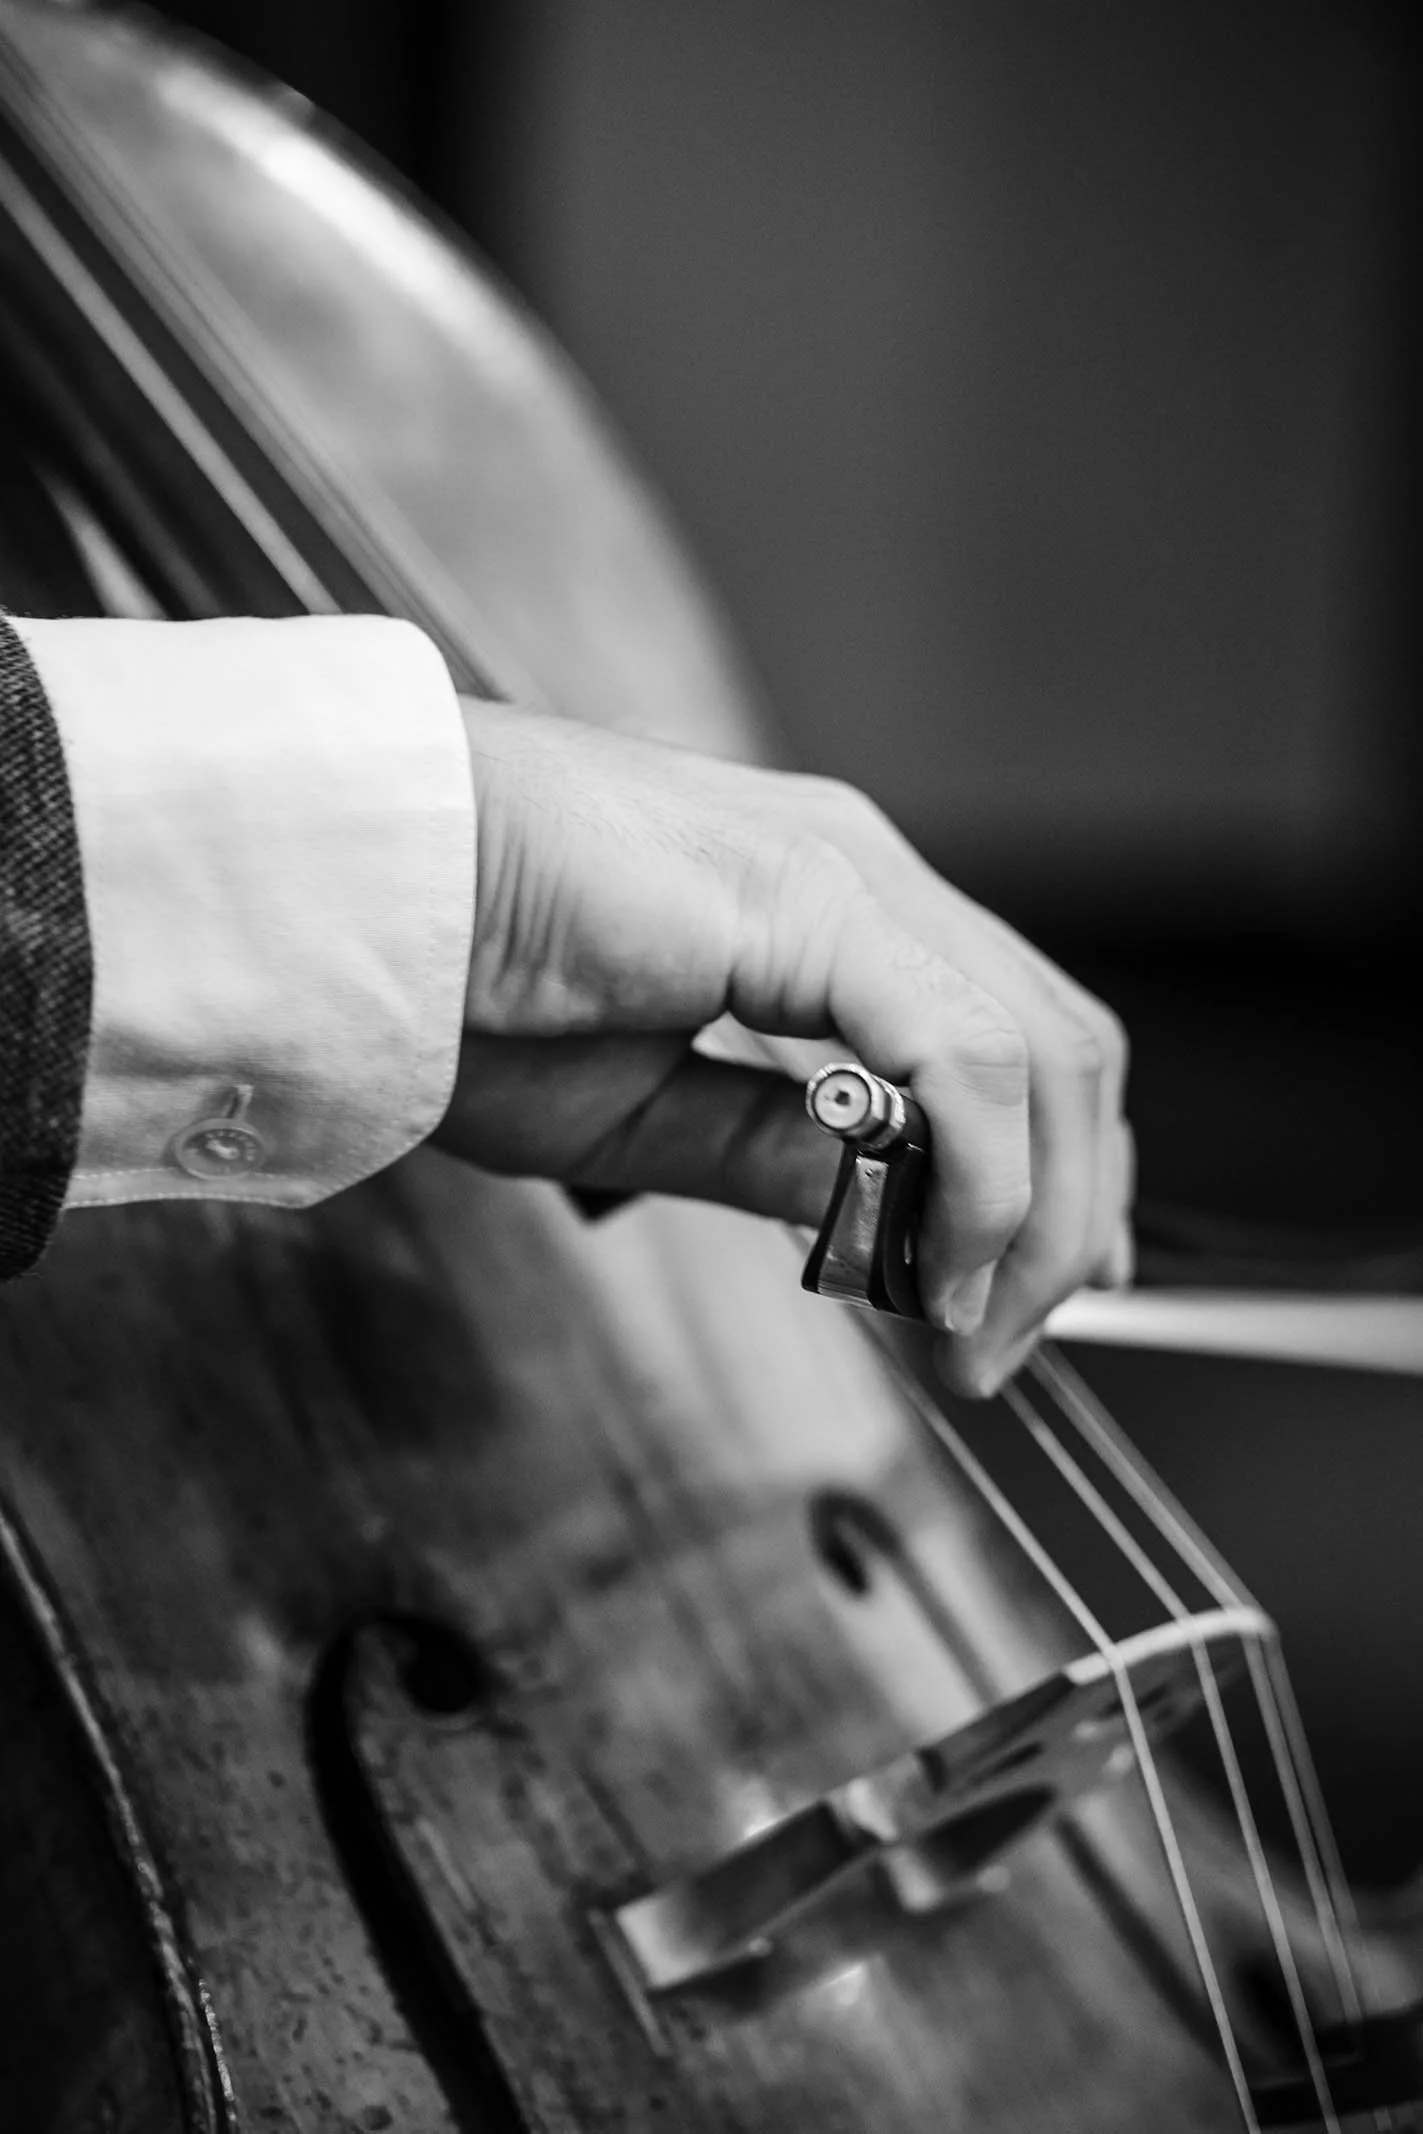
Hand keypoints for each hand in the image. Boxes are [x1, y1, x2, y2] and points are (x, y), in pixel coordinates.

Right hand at [433, 699, 1132, 1394]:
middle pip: (1060, 1048)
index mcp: (828, 913)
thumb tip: (898, 1225)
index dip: (1050, 1178)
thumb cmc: (459, 985)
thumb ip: (776, 1159)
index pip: (1011, 1040)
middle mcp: (862, 876)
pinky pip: (960, 1052)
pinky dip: (980, 1176)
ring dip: (1034, 1216)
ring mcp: (848, 875)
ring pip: (1043, 1052)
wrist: (356, 887)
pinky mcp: (814, 898)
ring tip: (969, 1333)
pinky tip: (937, 1265)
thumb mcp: (642, 1114)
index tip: (1018, 1298)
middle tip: (1003, 1346)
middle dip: (1064, 1218)